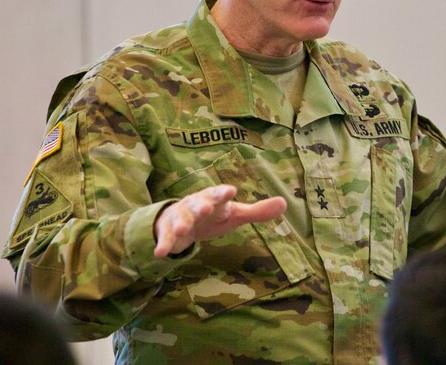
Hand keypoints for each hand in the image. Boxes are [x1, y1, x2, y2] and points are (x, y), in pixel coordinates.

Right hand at [153, 184, 286, 257]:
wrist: (180, 220)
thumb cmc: (213, 215)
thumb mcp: (234, 214)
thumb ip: (257, 211)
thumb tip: (285, 203)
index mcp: (214, 200)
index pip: (220, 194)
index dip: (224, 193)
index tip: (230, 191)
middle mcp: (196, 205)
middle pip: (199, 204)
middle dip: (201, 205)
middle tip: (204, 208)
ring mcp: (181, 218)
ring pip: (181, 220)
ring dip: (182, 224)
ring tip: (183, 230)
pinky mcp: (169, 232)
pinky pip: (166, 238)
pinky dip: (164, 245)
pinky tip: (160, 254)